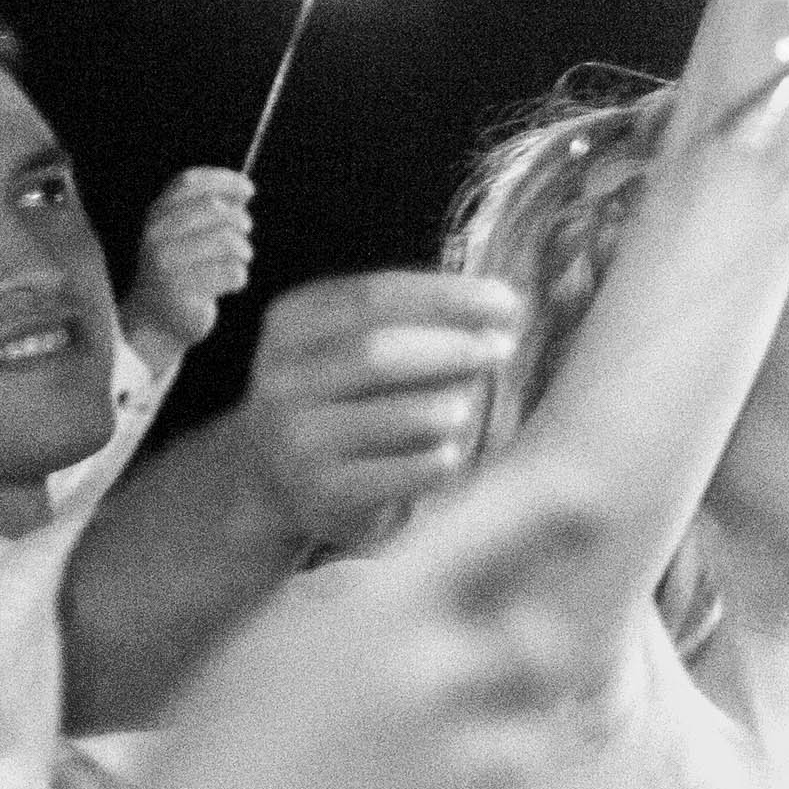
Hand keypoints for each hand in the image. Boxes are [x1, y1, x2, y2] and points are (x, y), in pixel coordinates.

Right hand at [82, 472, 605, 788]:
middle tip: (429, 717)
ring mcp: (480, 762)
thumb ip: (372, 609)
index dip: (550, 508)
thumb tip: (466, 583)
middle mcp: (439, 673)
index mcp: (372, 612)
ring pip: (533, 733)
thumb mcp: (273, 652)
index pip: (489, 531)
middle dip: (509, 670)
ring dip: (488, 751)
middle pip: (538, 646)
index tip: (594, 501)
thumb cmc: (218, 770)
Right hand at [121, 168, 255, 367]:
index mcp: (156, 215)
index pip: (190, 182)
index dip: (224, 180)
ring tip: (234, 264)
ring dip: (242, 254)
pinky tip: (225, 285)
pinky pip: (234, 273)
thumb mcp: (187, 234)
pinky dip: (239, 278)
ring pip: (230, 242)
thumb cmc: (181, 272)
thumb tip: (243, 190)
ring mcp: (167, 263)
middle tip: (242, 240)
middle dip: (240, 223)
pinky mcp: (183, 291)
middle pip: (216, 209)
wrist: (157, 320)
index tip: (248, 189)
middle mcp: (157, 235)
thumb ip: (211, 210)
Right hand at [237, 273, 532, 551]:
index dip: (446, 296)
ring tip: (466, 407)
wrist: (280, 480)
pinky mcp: (325, 492)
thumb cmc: (345, 398)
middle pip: (378, 351)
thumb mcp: (357, 345)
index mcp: (291, 324)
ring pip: (398, 416)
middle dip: (453, 346)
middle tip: (503, 348)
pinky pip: (403, 473)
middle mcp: (283, 377)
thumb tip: (501, 308)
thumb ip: (415, 321)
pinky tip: (451, 455)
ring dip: (448, 406)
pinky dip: (438, 460)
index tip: (508, 301)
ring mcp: (298, 438)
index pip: (373, 296)